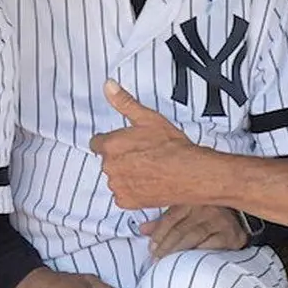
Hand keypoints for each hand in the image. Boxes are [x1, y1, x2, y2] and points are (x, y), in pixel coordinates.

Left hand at [90, 80, 198, 208]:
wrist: (190, 173)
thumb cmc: (171, 146)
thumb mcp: (148, 118)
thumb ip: (124, 102)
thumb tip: (108, 85)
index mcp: (111, 145)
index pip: (97, 143)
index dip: (111, 142)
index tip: (125, 144)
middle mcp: (110, 167)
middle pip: (108, 161)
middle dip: (120, 158)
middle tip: (141, 155)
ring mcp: (118, 186)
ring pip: (116, 178)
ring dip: (126, 175)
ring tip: (147, 169)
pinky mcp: (127, 202)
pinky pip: (123, 195)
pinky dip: (132, 191)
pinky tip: (147, 183)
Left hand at [142, 206, 247, 258]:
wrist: (240, 220)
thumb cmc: (206, 217)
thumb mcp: (184, 214)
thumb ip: (164, 222)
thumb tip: (142, 229)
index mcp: (192, 200)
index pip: (171, 218)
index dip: (159, 234)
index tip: (151, 248)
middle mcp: (206, 208)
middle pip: (180, 229)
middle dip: (165, 246)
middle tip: (155, 259)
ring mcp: (219, 221)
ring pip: (193, 237)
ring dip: (178, 251)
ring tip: (166, 262)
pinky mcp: (231, 235)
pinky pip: (211, 245)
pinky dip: (199, 253)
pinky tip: (189, 261)